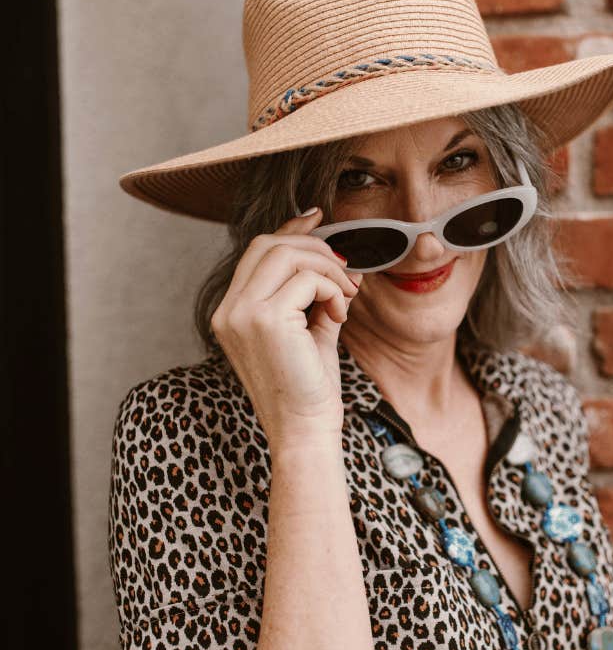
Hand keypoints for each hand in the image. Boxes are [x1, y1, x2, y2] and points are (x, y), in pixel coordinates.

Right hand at [210, 207, 361, 453]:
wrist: (305, 431)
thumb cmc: (309, 387)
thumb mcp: (309, 329)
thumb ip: (313, 291)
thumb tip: (331, 250)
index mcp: (230, 312)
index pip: (257, 251)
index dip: (290, 230)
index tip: (320, 219)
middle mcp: (227, 310)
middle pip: (269, 244)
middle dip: (315, 248)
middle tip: (347, 272)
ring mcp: (241, 313)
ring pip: (288, 254)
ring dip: (328, 269)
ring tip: (347, 297)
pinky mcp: (265, 320)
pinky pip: (307, 279)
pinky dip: (332, 290)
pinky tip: (340, 316)